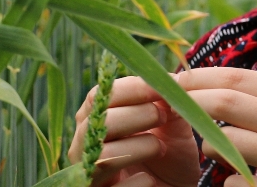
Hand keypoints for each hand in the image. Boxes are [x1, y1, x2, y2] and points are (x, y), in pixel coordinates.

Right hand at [68, 75, 200, 186]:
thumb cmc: (169, 152)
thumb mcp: (172, 123)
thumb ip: (166, 101)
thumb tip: (169, 80)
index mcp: (96, 120)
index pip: (99, 96)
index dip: (132, 89)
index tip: (160, 89)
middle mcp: (84, 147)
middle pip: (98, 123)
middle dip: (136, 115)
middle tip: (163, 117)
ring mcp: (89, 176)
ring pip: (103, 156)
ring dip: (139, 146)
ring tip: (161, 147)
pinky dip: (138, 182)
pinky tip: (150, 179)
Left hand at [176, 67, 256, 186]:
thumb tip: (202, 82)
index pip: (239, 77)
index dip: (198, 78)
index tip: (170, 80)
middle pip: (228, 102)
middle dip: (191, 104)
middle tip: (167, 108)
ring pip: (226, 143)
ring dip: (209, 148)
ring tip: (217, 152)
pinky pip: (234, 183)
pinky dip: (229, 182)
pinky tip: (245, 183)